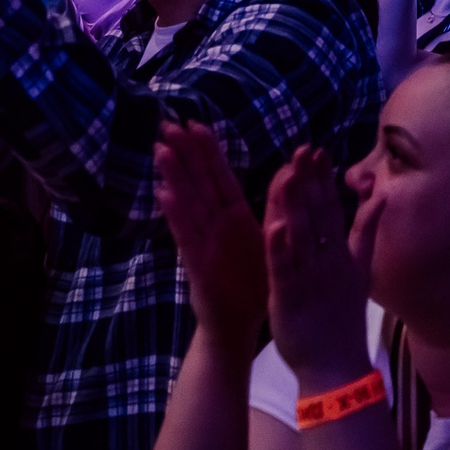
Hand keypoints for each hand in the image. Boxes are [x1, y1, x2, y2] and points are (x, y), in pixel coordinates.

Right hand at [155, 122, 269, 351]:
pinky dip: (175, 216)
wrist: (239, 328)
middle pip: (197, 184)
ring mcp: (203, 245)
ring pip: (187, 205)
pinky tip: (164, 194)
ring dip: (174, 177)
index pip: (219, 177)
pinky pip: (186, 238)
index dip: (207, 151)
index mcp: (233, 219)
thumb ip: (274, 207)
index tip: (195, 122)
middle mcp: (214, 227)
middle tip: (166, 124)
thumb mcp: (269, 240)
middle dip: (184, 154)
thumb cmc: (252, 284)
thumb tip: (288, 171)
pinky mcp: (198, 268)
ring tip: (161, 150)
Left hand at [262, 146, 376, 388]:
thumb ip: (366, 231)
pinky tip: (275, 226)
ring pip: (300, 238)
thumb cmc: (343, 319)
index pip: (331, 210)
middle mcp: (326, 263)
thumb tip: (382, 195)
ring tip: (289, 175)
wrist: (337, 368)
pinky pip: (283, 272)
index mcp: (339, 255)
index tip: (317, 150)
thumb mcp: (359, 270)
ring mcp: (308, 281)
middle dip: (310, 183)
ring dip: (295, 207)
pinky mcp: (288, 300)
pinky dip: (280, 250)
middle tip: (303, 150)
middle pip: (317, 217)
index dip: (323, 180)